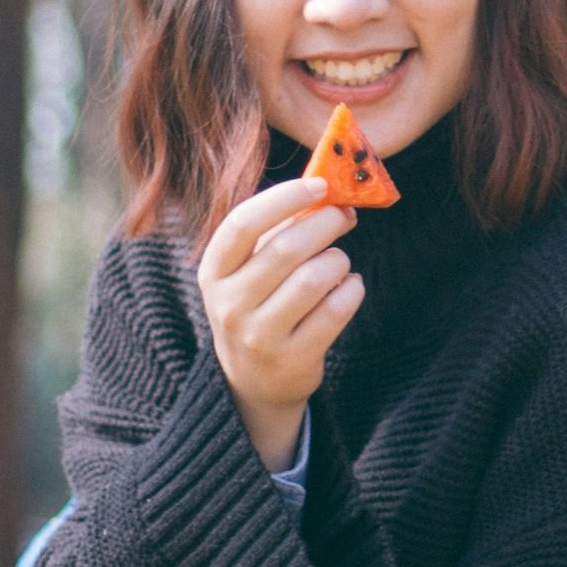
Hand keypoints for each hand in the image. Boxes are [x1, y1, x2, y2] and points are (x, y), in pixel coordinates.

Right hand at [197, 176, 363, 468]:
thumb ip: (278, 231)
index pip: (243, 224)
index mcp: (213, 272)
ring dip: (339, 260)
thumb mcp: (249, 270)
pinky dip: (352, 289)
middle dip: (326, 224)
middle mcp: (230, 305)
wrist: (253, 382)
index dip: (284, 199)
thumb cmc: (258, 305)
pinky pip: (336, 310)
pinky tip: (350, 286)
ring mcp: (259, 336)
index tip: (319, 184)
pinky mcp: (293, 359)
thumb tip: (325, 191)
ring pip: (315, 279)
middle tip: (345, 215)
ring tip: (339, 261)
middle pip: (287, 249)